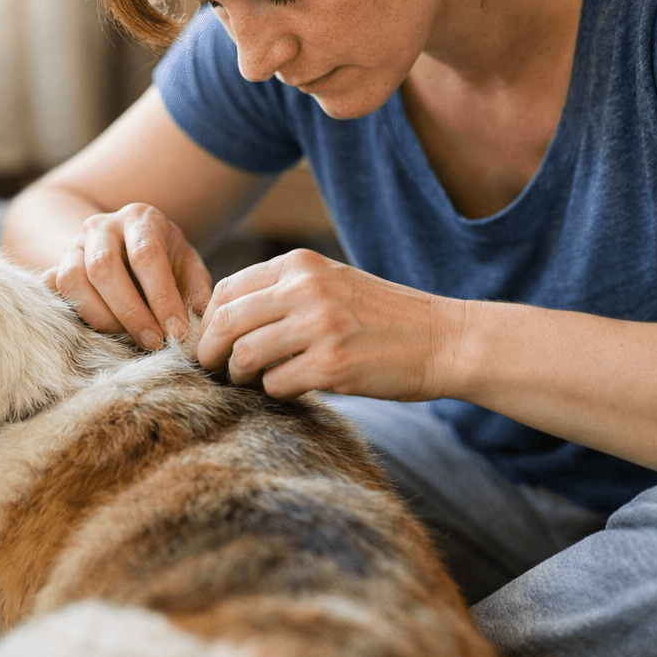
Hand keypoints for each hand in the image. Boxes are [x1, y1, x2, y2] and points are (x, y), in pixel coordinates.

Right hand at [44, 202, 213, 349]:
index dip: (161, 297)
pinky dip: (74, 314)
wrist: (123, 247)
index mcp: (140, 219)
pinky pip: (54, 291)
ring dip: (101, 317)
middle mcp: (102, 226)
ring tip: (128, 338)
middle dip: (130, 312)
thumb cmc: (163, 261)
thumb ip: (196, 291)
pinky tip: (100, 331)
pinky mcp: (56, 266)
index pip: (146, 255)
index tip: (176, 332)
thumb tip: (200, 325)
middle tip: (153, 342)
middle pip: (104, 267)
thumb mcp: (187, 267)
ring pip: (73, 280)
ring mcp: (74, 245)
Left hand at [195, 248, 457, 400]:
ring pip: (244, 356)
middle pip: (226, 321)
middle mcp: (306, 289)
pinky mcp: (332, 366)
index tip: (215, 342)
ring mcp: (319, 327)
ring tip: (258, 381)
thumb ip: (284, 291)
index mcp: (301, 264)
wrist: (445, 339)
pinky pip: (275, 385)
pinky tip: (296, 388)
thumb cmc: (384, 317)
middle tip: (215, 369)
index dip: (210, 321)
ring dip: (243, 376)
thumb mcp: (332, 283)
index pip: (228, 289)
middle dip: (211, 351)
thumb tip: (224, 319)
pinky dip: (277, 392)